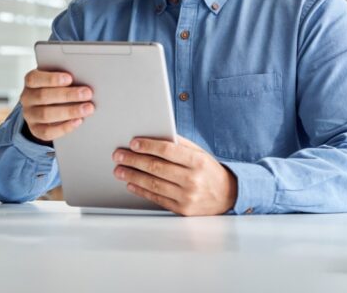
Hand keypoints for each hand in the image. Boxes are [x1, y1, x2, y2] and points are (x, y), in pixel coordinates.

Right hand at [19, 68, 93, 143]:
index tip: (70, 78)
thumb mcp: (57, 80)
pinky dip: (64, 127)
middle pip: (43, 96)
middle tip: (87, 93)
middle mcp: (27, 98)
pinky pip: (48, 132)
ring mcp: (30, 115)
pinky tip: (78, 121)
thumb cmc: (56, 88)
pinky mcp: (36, 130)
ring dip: (69, 111)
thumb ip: (65, 78)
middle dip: (67, 95)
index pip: (34, 79)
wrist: (47, 106)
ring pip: (45, 115)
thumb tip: (83, 79)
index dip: (52, 79)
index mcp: (31, 81)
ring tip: (87, 109)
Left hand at [112, 136, 237, 215]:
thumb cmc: (208, 171)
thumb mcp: (199, 154)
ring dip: (133, 176)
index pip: (168, 150)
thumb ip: (179, 145)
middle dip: (134, 160)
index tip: (133, 143)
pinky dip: (141, 190)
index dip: (148, 146)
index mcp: (197, 161)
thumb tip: (154, 136)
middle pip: (156, 167)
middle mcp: (192, 179)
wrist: (227, 196)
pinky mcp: (182, 210)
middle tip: (118, 155)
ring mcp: (187, 197)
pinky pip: (157, 198)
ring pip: (153, 184)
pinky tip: (131, 183)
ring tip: (119, 169)